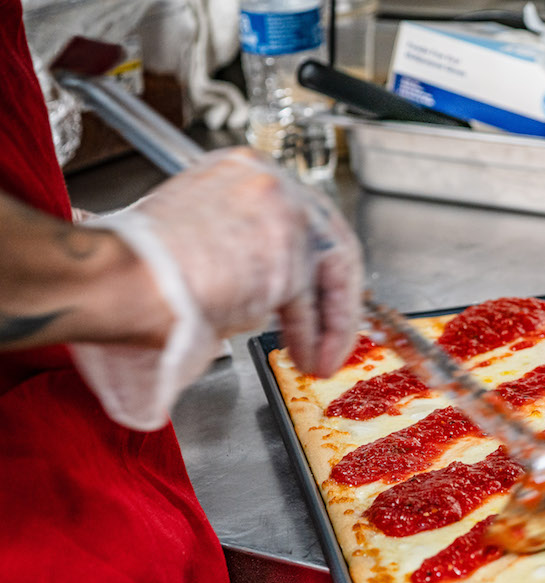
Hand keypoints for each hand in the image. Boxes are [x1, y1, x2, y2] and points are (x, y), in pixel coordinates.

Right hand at [71, 147, 362, 429]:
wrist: (118, 278)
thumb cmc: (137, 268)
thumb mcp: (199, 236)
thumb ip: (243, 249)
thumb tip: (265, 286)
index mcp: (242, 171)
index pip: (299, 217)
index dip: (311, 265)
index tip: (314, 296)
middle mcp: (268, 182)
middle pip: (327, 240)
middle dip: (334, 297)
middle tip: (331, 334)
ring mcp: (282, 213)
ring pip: (329, 271)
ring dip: (329, 323)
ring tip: (318, 357)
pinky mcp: (289, 254)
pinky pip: (315, 301)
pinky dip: (318, 334)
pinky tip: (310, 356)